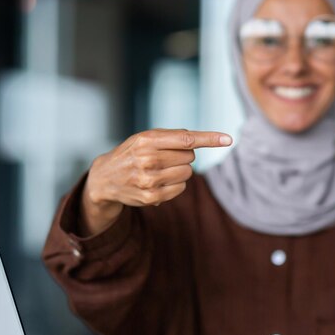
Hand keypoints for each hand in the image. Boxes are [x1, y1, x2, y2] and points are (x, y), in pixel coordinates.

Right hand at [80, 129, 232, 235]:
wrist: (106, 178)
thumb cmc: (133, 153)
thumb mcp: (146, 138)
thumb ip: (173, 137)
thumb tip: (203, 140)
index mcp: (147, 140)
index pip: (186, 139)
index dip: (209, 139)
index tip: (228, 139)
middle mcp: (147, 159)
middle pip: (190, 157)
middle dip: (183, 156)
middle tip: (164, 157)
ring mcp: (149, 180)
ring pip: (187, 173)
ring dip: (180, 170)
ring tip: (160, 170)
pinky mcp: (151, 197)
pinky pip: (181, 188)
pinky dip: (175, 184)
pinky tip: (159, 181)